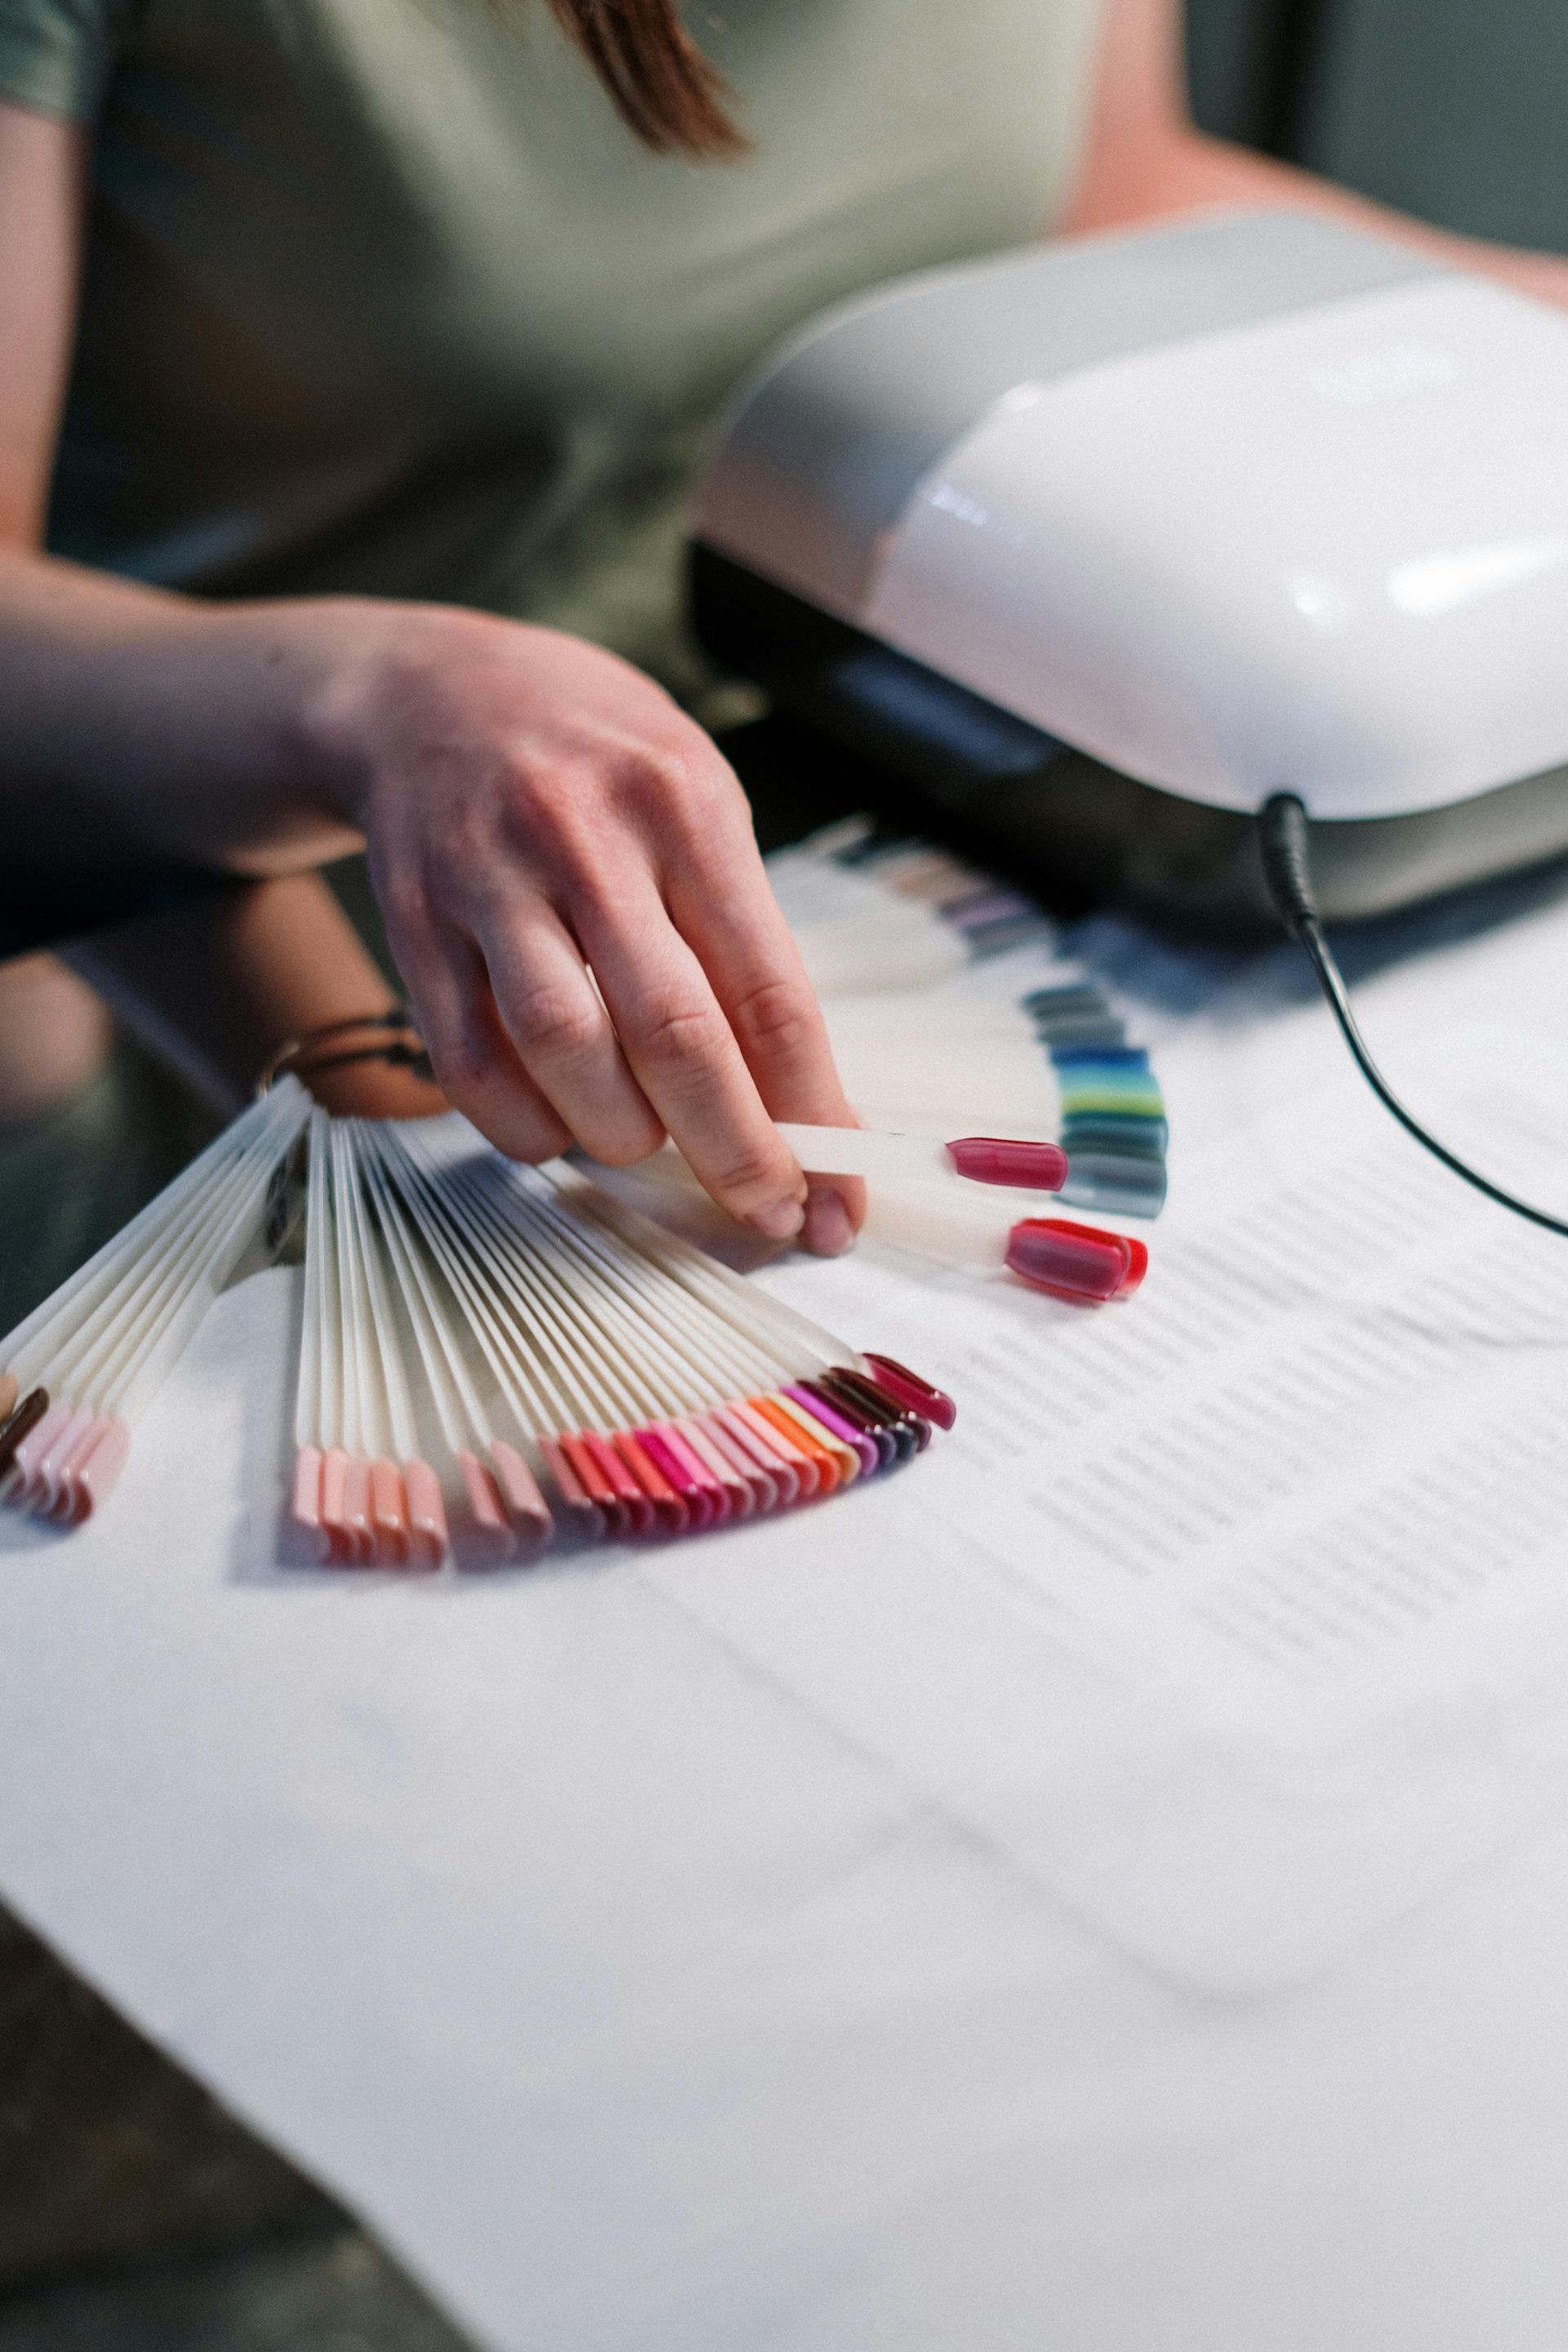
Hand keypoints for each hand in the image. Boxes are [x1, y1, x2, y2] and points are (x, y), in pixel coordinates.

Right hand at [322, 609, 861, 1252]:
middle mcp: (586, 837)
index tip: (836, 1192)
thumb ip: (736, 931)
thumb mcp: (689, 797)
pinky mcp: (413, 923)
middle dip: (733, 1150)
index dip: (810, 1110)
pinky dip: (523, 1126)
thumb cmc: (590, 760)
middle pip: (676, 1036)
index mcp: (684, 804)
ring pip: (566, 1053)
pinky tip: (556, 1130)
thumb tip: (795, 1099)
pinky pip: (469, 1062)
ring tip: (641, 1143)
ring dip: (619, 1134)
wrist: (419, 691)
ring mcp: (489, 879)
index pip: (768, 989)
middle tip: (765, 1212)